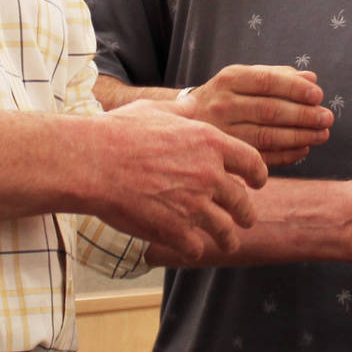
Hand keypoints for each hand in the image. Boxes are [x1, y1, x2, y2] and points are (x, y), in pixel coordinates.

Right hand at [88, 101, 268, 261]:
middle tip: (246, 220)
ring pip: (225, 231)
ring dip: (228, 239)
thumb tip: (191, 103)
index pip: (252, 162)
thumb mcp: (154, 109)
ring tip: (228, 244)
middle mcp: (208, 174)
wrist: (93, 162)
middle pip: (242, 202)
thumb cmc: (117, 132)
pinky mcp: (176, 230)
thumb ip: (179, 109)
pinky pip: (196, 247)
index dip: (258, 175)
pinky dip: (194, 248)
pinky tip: (188, 247)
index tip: (257, 183)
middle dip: (246, 214)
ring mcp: (194, 205)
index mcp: (208, 142)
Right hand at [176, 64, 332, 165]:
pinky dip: (286, 155)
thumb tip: (311, 78)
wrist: (181, 121)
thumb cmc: (223, 96)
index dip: (295, 88)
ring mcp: (222, 131)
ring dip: (300, 136)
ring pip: (267, 135)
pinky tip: (303, 150)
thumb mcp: (242, 78)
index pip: (267, 81)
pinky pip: (261, 156)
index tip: (319, 95)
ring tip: (322, 135)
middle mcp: (223, 104)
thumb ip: (276, 75)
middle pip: (270, 110)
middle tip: (327, 118)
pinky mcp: (225, 154)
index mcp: (229, 79)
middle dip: (304, 115)